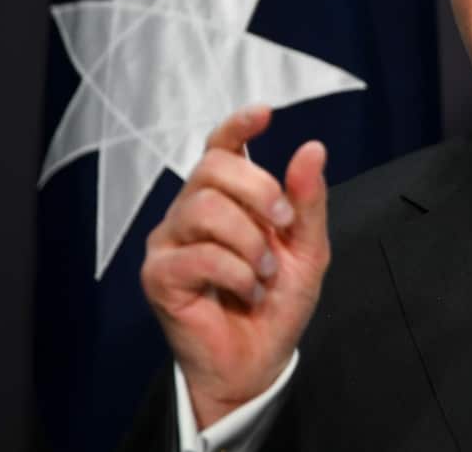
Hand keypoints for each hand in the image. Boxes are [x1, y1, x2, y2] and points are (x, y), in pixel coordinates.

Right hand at [140, 105, 329, 427]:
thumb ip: (307, 201)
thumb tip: (313, 148)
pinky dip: (234, 272)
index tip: (264, 113)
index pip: (220, 147)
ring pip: (204, 207)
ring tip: (265, 272)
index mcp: (226, 198)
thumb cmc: (277, 301)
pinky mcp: (159, 275)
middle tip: (282, 225)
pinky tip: (247, 291)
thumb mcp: (307, 248)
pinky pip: (196, 254)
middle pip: (212, 169)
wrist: (259, 359)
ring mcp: (170, 241)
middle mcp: (191, 211)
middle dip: (258, 189)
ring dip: (249, 241)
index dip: (237, 126)